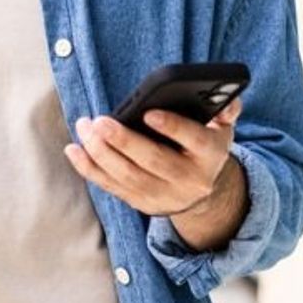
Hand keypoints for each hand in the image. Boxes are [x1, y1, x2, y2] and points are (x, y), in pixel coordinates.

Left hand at [65, 100, 248, 249]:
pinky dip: (90, 169)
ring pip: (129, 177)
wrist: (201, 192)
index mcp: (210, 155)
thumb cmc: (204, 148)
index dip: (173, 128)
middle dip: (124, 142)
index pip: (194, 141)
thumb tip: (228, 99)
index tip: (149, 113)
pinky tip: (74, 150)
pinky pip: (111, 187)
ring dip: (101, 153)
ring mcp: (163, 195)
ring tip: (85, 129)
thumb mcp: (222, 129)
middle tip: (100, 121)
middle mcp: (189, 180)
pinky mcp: (141, 203)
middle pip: (154, 162)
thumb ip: (226, 110)